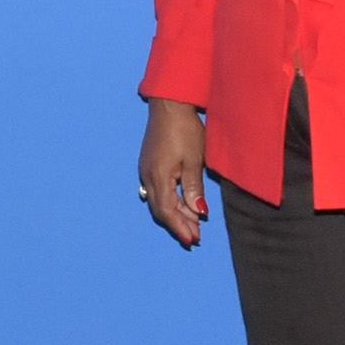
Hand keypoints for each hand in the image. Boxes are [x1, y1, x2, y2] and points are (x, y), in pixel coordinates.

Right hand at [138, 100, 207, 247]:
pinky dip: (171, 200)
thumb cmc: (184, 129)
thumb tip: (198, 213)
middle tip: (195, 237)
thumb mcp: (194, 160)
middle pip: (161, 210)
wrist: (169, 104)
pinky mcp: (149, 163)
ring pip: (159, 200)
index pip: (168, 211)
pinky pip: (158, 189)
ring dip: (176, 213)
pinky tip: (183, 203)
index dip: (180, 227)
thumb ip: (194, 188)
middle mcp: (148, 176)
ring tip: (193, 222)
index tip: (192, 240)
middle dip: (178, 224)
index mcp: (159, 177)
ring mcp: (146, 170)